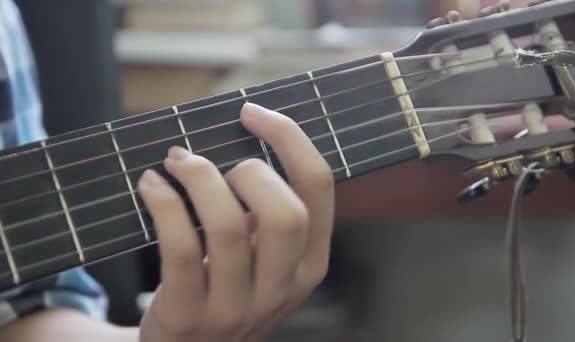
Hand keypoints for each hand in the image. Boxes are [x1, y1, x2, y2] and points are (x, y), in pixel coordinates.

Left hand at [137, 103, 334, 341]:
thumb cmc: (230, 289)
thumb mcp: (269, 260)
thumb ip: (271, 215)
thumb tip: (244, 134)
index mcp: (311, 263)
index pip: (318, 187)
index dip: (289, 138)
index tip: (253, 112)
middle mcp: (283, 287)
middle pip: (284, 213)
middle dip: (248, 171)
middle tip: (217, 164)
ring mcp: (238, 307)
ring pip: (228, 227)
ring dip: (197, 178)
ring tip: (176, 163)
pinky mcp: (189, 316)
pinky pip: (179, 250)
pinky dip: (163, 204)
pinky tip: (150, 185)